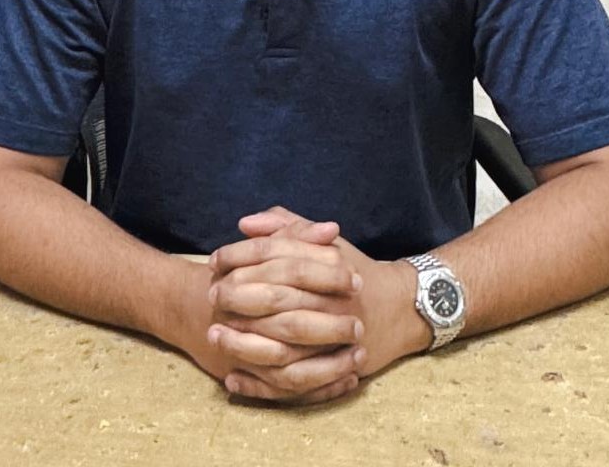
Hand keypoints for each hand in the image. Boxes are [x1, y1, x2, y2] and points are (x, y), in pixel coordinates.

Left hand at [208, 206, 420, 402]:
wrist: (398, 309)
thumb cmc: (352, 270)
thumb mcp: (325, 242)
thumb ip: (286, 226)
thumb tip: (245, 224)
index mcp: (326, 266)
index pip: (277, 258)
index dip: (242, 257)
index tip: (214, 260)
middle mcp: (330, 302)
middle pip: (277, 301)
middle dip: (238, 299)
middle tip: (209, 296)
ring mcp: (332, 340)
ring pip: (283, 346)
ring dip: (243, 344)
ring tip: (214, 336)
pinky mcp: (332, 369)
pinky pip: (291, 383)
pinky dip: (260, 384)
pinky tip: (232, 378)